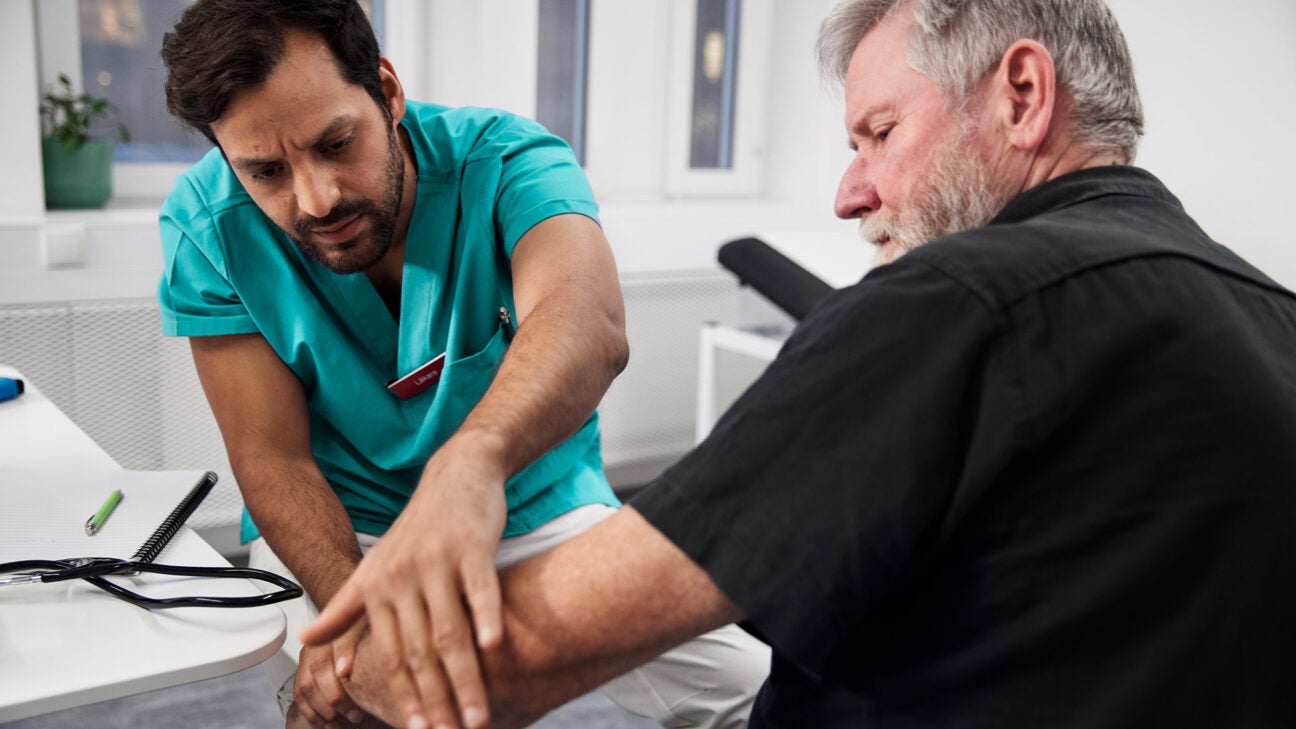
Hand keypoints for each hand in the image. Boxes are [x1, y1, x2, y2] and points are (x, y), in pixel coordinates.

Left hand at [301, 435, 509, 728]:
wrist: (457, 474)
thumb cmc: (419, 527)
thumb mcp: (374, 566)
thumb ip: (344, 608)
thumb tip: (308, 641)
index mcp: (378, 589)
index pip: (391, 656)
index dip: (404, 698)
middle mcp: (403, 578)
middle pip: (420, 653)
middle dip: (437, 701)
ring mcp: (437, 563)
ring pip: (451, 631)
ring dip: (466, 679)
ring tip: (477, 715)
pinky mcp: (471, 547)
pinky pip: (480, 589)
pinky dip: (487, 618)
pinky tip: (494, 647)